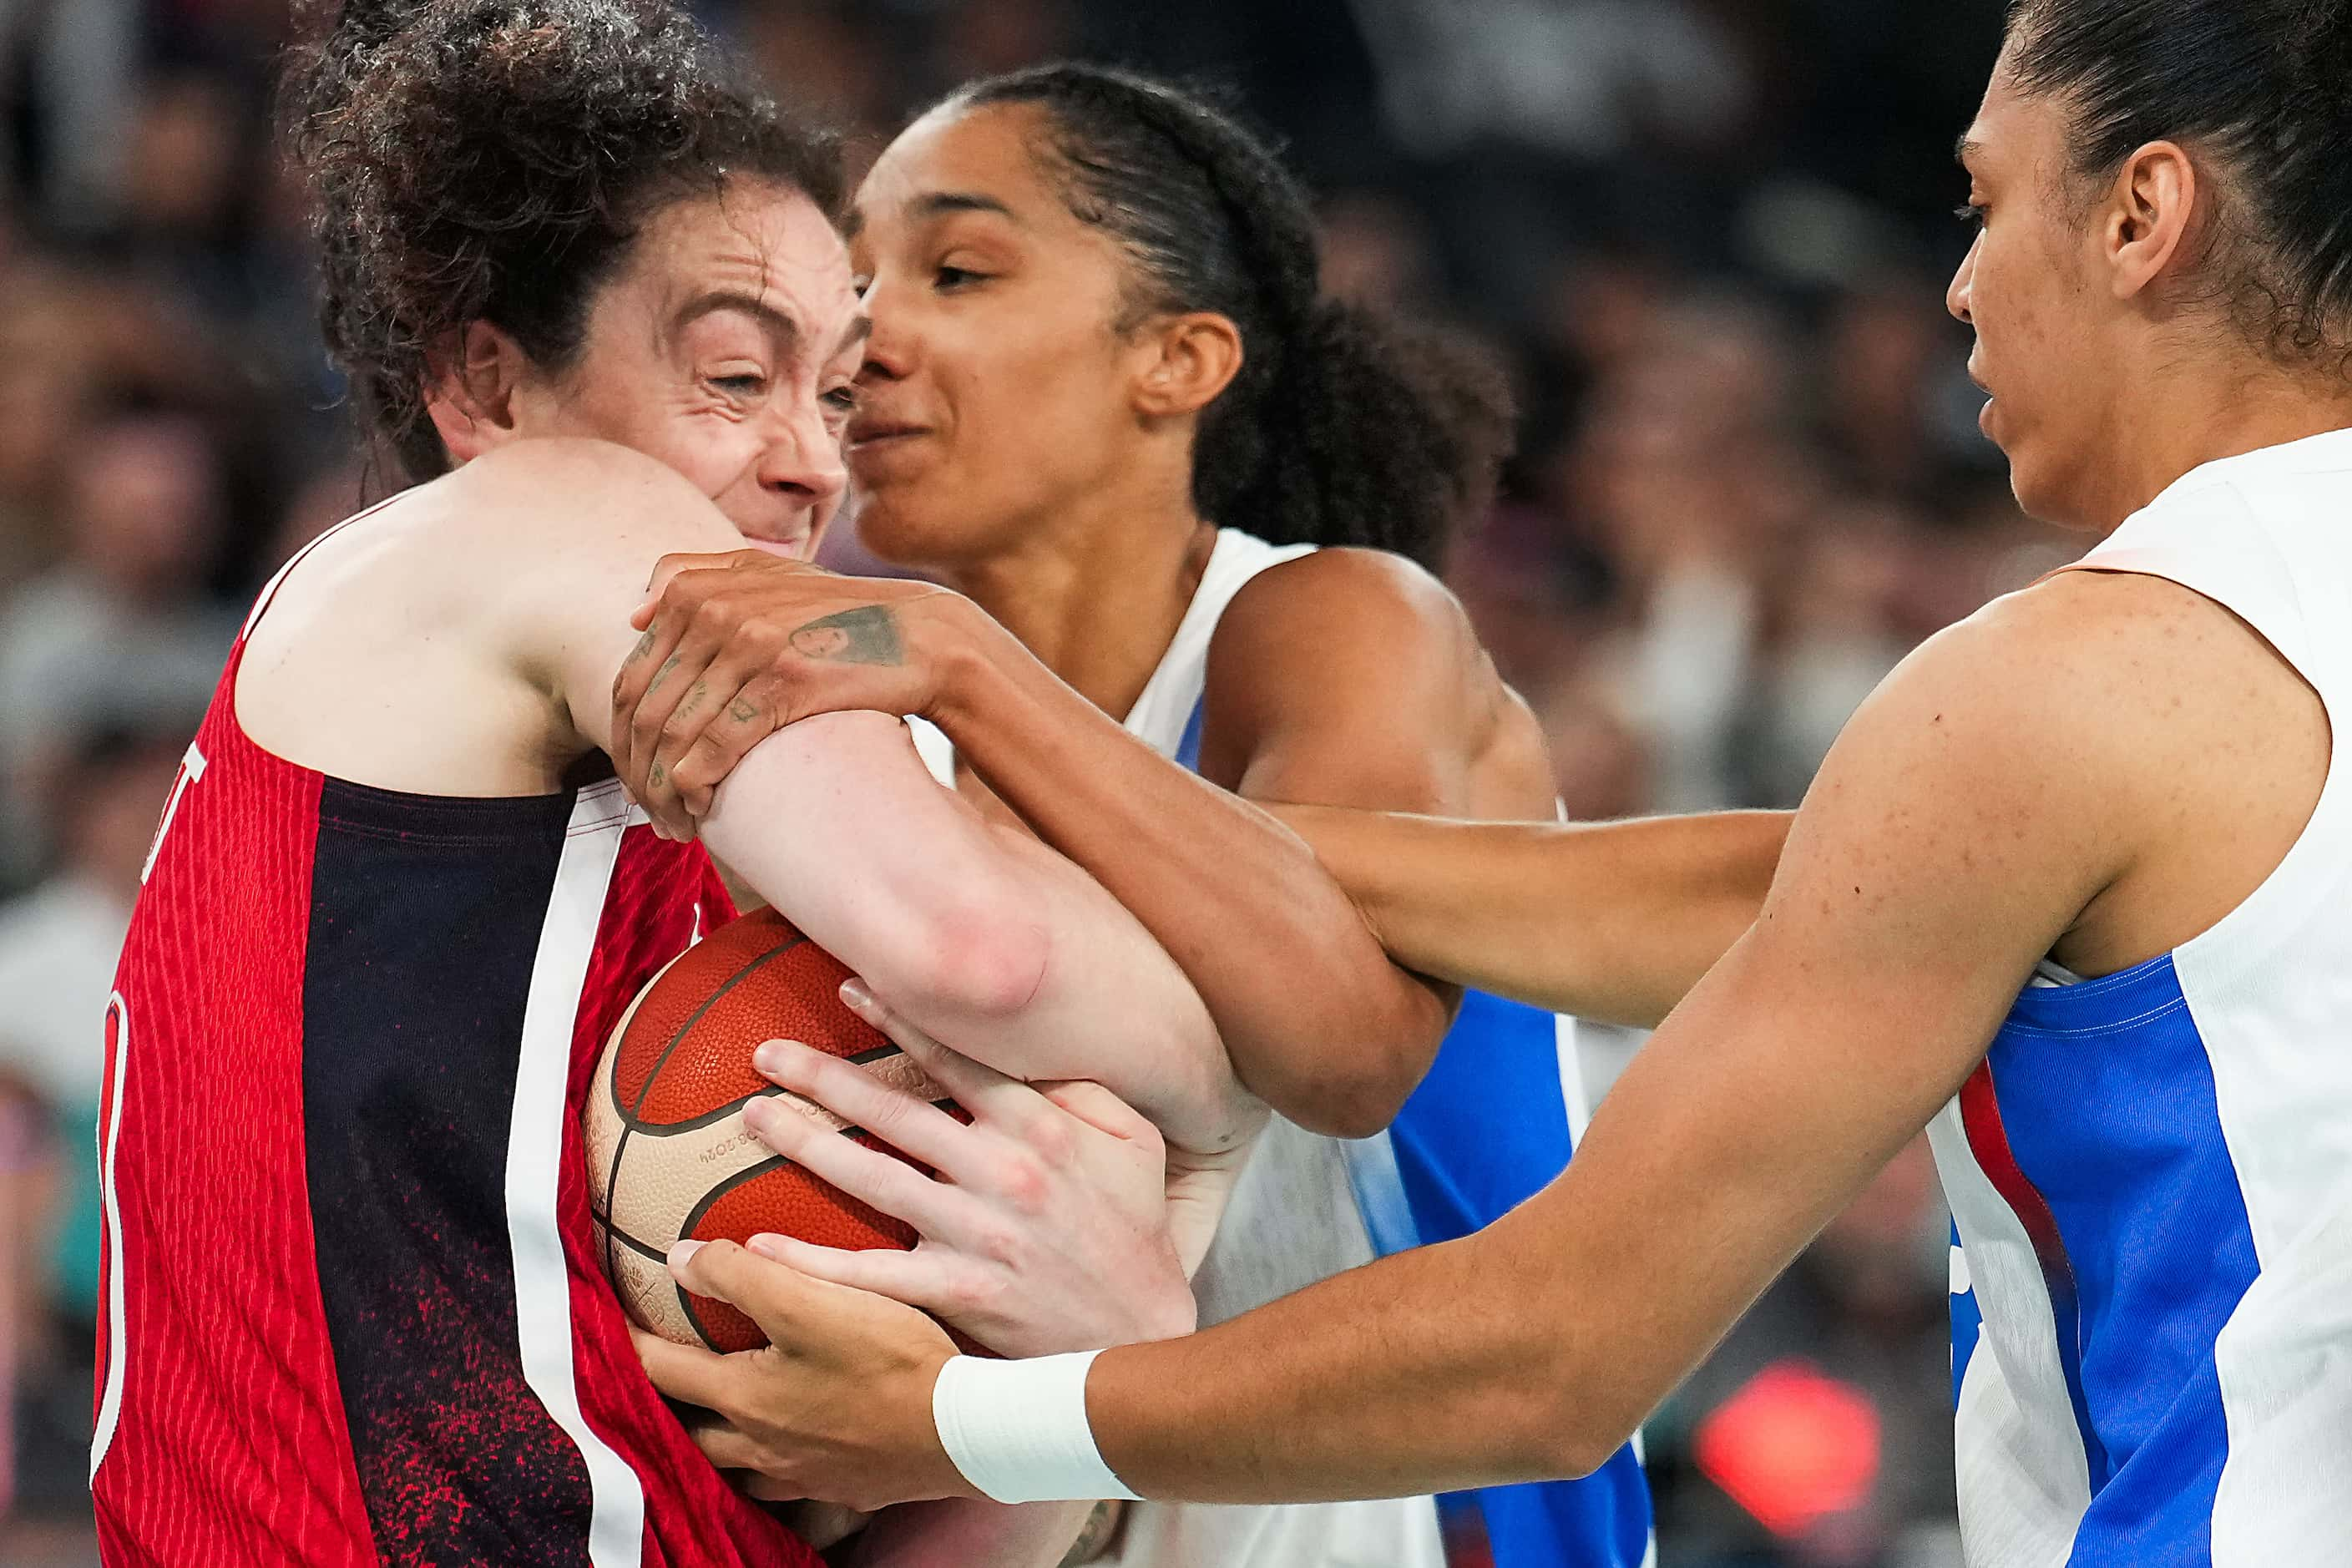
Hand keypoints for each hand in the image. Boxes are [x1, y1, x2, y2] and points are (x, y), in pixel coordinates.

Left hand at [609, 550, 965, 833]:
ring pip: (675, 734)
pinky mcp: (784, 681)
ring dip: (664, 793)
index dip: (622, 740)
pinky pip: (717, 745)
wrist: (922, 637)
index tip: (636, 778)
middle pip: (646, 711)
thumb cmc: (843, 616)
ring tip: (674, 826)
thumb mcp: (771, 576)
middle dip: (638, 775)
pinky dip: (696, 786)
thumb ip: (698, 576)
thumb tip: (633, 613)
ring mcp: (750, 644)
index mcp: (698, 590)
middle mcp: (716, 609)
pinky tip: (700, 811)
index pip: (631, 679)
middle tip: (650, 815)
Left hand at [631, 1243, 965, 1511]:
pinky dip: (776, 1465)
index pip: (662, 1371)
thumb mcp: (813, 1300)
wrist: (964, 1430)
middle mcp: (764, 1447)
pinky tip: (796, 1447)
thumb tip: (679, 1259)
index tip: (605, 1323)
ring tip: (720, 1419)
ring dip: (719, 1444)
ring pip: (738, 1466)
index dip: (627, 1344)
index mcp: (746, 1399)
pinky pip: (791, 1482)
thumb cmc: (890, 1360)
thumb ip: (741, 1275)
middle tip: (660, 1380)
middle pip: (692, 1433)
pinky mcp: (847, 1487)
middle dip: (667, 1408)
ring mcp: (805, 1474)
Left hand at [739, 981, 1197, 1356]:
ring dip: (805, 1144)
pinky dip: (810, 1263)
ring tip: (754, 1117)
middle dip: (823, 1077)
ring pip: (872, 1179)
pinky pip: (869, 1274)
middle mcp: (1002, 1174)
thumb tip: (1033, 1051)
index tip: (849, 988)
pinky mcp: (956, 1294)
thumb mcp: (1137, 1144)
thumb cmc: (1136, 1231)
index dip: (900, 1019)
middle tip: (766, 1051)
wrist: (1139, 1334)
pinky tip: (757, 1247)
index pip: (957, 1060)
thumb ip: (1085, 1091)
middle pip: (895, 1112)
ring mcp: (976, 1235)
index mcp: (1041, 1129)